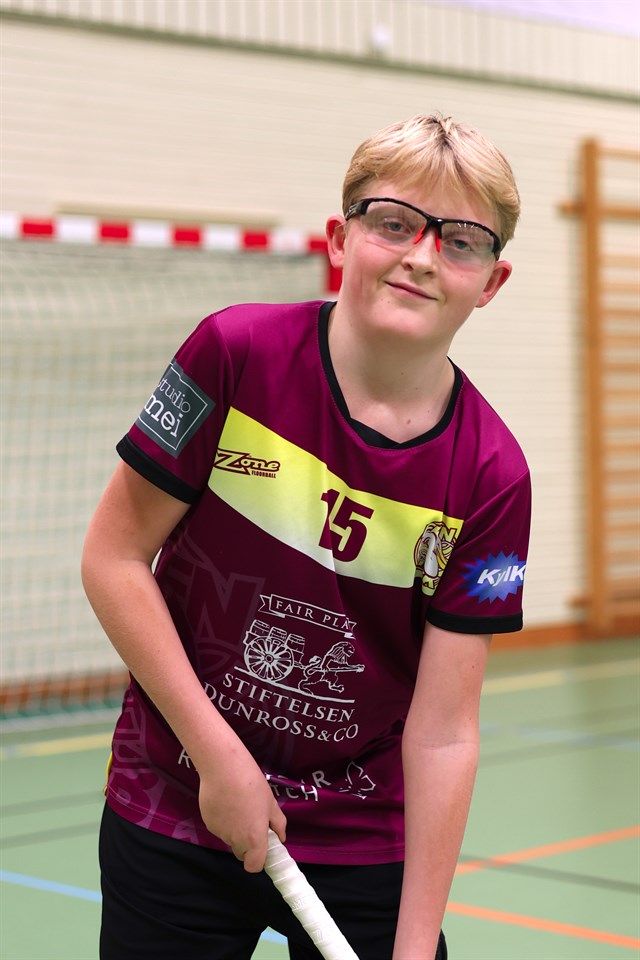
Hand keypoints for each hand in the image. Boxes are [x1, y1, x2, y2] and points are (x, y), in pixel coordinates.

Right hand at [198, 747, 286, 872]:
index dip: (258, 860)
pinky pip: (219, 828)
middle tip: (251, 820)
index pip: (254, 866)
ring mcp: (219, 832)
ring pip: (230, 838)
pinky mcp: (207, 823)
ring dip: (235, 829)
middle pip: (241, 852)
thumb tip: (281, 838)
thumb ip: (278, 823)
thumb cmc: (252, 784)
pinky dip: (223, 820)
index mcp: (254, 838)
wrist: (223, 768)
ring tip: (238, 804)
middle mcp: (235, 840)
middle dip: (247, 843)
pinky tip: (226, 801)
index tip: (262, 846)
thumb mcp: (271, 802)